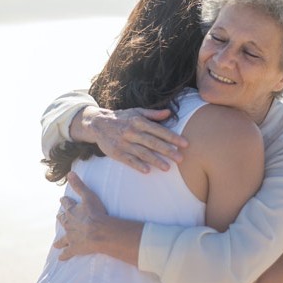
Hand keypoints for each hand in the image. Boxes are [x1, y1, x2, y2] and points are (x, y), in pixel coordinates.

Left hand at [54, 172, 109, 259]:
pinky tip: (61, 258)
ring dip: (59, 241)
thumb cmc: (96, 213)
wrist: (98, 232)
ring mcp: (71, 237)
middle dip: (61, 219)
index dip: (65, 202)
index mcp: (72, 211)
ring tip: (56, 244)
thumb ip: (79, 185)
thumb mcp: (88, 195)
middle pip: (63, 221)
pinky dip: (64, 255)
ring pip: (63, 239)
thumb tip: (70, 173)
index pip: (66, 205)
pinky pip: (67, 253)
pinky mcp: (75, 248)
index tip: (62, 200)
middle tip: (59, 217)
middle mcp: (69, 224)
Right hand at [74, 106, 188, 172]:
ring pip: (142, 153)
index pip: (159, 130)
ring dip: (155, 161)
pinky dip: (138, 165)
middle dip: (168, 151)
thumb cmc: (121, 117)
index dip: (172, 137)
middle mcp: (132, 132)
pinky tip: (147, 170)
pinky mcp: (116, 152)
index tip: (185, 144)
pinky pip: (129, 160)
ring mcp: (124, 143)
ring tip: (168, 168)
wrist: (98, 123)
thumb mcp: (136, 112)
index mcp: (139, 121)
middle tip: (181, 158)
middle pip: (153, 142)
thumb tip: (169, 112)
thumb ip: (153, 114)